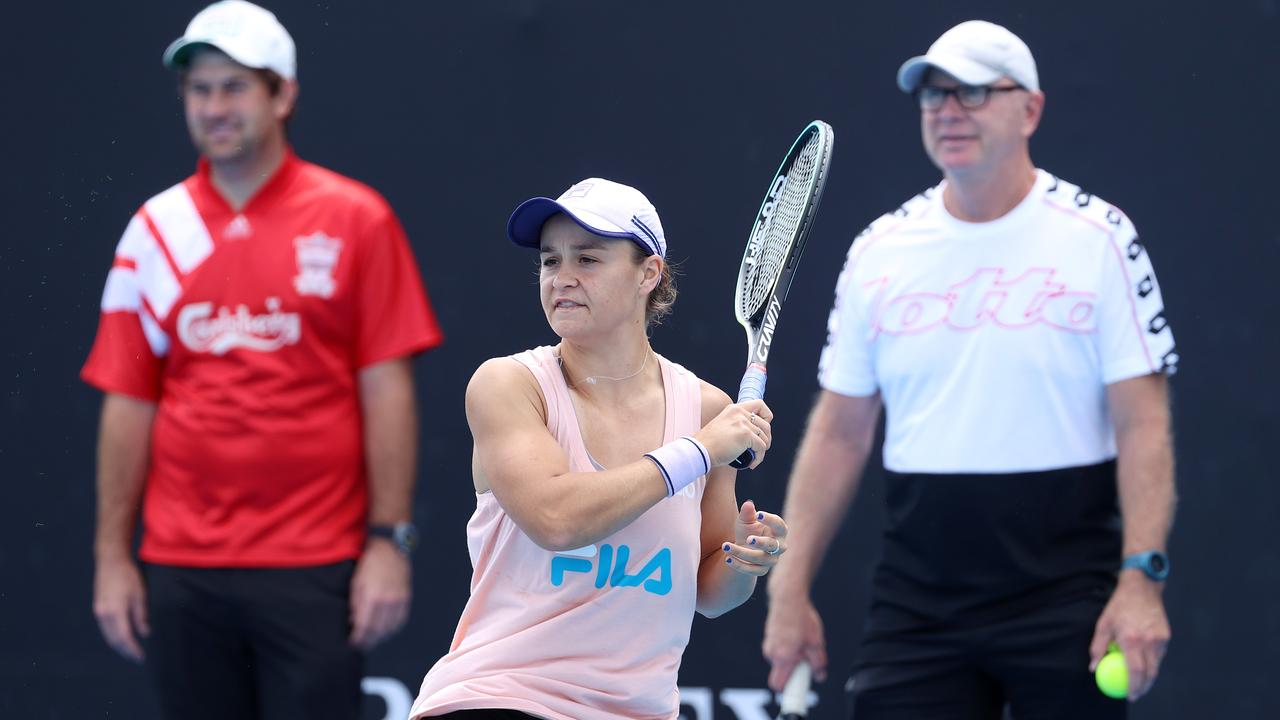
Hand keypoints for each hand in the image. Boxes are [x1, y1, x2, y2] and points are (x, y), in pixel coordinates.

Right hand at [93, 555, 148, 661]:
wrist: (111, 561)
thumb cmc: (129, 576)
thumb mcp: (140, 595)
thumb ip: (141, 616)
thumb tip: (145, 634)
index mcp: (116, 611)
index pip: (124, 637)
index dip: (133, 649)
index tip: (142, 657)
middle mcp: (104, 614)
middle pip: (114, 640)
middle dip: (126, 651)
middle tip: (137, 658)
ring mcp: (99, 611)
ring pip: (108, 635)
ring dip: (119, 645)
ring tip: (131, 651)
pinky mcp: (98, 608)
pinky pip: (105, 628)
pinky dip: (114, 636)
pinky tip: (123, 637)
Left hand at [349, 540, 411, 649]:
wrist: (389, 549)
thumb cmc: (368, 564)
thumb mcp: (356, 583)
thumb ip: (355, 605)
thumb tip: (354, 623)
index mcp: (373, 597)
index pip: (365, 626)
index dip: (358, 638)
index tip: (352, 643)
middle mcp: (388, 601)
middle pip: (378, 630)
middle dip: (368, 641)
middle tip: (361, 647)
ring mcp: (399, 600)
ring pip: (390, 628)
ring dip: (380, 638)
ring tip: (372, 641)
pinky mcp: (406, 598)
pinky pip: (400, 620)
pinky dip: (392, 629)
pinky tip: (385, 631)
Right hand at [696, 400, 773, 468]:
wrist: (700, 450)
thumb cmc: (708, 444)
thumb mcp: (723, 426)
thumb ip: (737, 425)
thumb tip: (754, 436)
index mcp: (734, 409)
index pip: (759, 404)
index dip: (766, 416)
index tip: (762, 429)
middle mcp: (739, 413)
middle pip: (766, 424)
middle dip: (766, 438)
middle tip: (760, 448)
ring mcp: (743, 423)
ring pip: (764, 437)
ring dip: (762, 450)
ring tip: (754, 457)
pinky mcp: (745, 435)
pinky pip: (761, 448)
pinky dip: (759, 458)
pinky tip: (751, 464)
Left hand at [720, 500, 787, 575]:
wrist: (744, 548)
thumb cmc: (748, 530)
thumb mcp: (746, 520)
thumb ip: (747, 513)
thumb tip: (748, 504)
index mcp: (779, 531)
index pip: (779, 525)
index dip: (770, 520)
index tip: (758, 514)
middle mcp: (779, 546)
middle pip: (773, 545)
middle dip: (761, 542)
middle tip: (749, 539)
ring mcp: (771, 559)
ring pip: (760, 558)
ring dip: (742, 553)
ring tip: (726, 545)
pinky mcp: (762, 570)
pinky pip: (752, 570)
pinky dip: (739, 565)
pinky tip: (727, 558)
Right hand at [763, 588, 827, 691]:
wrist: (788, 598)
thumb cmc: (802, 618)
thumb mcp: (816, 643)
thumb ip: (818, 663)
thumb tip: (819, 676)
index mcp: (783, 658)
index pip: (778, 685)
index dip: (788, 689)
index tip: (799, 686)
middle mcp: (772, 654)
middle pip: (780, 674)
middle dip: (793, 671)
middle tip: (806, 659)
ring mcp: (768, 645)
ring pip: (780, 661)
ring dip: (791, 658)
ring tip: (802, 643)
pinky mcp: (769, 638)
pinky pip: (778, 651)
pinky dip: (787, 649)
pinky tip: (796, 636)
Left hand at [1088, 573, 1170, 699]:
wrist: (1141, 588)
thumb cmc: (1119, 606)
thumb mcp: (1103, 624)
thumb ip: (1098, 647)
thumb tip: (1093, 667)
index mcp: (1132, 639)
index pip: (1136, 671)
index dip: (1133, 686)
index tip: (1129, 696)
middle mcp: (1149, 641)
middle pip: (1150, 673)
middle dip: (1143, 687)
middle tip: (1135, 694)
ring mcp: (1160, 639)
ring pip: (1156, 665)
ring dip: (1148, 676)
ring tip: (1138, 682)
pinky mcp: (1166, 635)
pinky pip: (1159, 655)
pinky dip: (1152, 662)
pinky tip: (1144, 663)